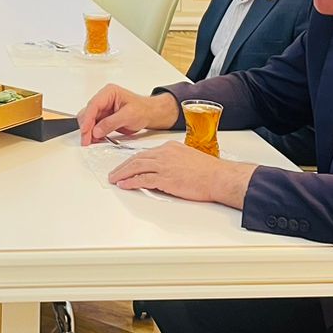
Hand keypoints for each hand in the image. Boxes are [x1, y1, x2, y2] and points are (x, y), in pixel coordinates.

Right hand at [77, 84, 180, 144]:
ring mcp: (102, 108)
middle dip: (86, 128)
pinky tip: (96, 140)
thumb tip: (96, 130)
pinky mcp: (103, 117)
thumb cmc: (143, 110)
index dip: (87, 120)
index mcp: (108, 93)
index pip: (93, 105)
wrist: (150, 114)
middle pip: (87, 113)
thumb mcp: (128, 115)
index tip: (86, 132)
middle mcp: (103, 99)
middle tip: (87, 141)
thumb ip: (111, 123)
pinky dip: (94, 134)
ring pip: (88, 120)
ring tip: (91, 142)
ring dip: (89, 132)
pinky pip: (94, 126)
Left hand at [107, 141, 257, 208]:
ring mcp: (165, 166)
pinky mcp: (166, 178)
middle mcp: (165, 154)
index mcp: (170, 148)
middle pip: (137, 158)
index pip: (146, 153)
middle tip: (114, 173)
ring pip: (137, 167)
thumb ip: (174, 162)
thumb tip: (165, 171)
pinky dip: (131, 182)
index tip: (125, 165)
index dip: (132, 160)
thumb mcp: (188, 159)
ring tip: (114, 179)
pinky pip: (143, 179)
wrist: (219, 177)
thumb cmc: (209, 171)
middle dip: (123, 166)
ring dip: (123, 174)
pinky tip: (125, 185)